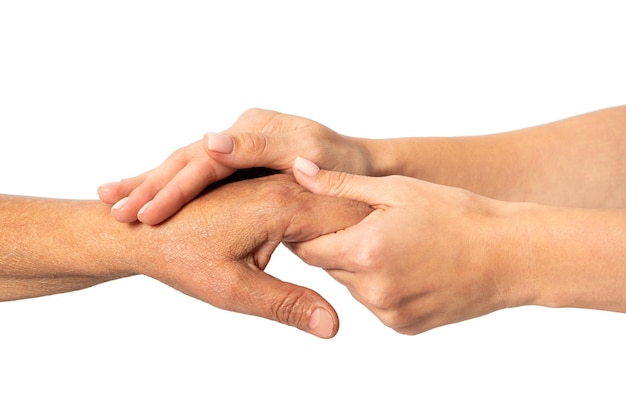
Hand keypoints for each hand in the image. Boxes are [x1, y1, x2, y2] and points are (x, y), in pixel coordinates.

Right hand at [98, 108, 372, 224]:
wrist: (357, 160)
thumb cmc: (341, 166)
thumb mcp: (310, 154)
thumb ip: (262, 150)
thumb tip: (212, 144)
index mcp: (256, 131)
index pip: (204, 161)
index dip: (173, 187)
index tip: (143, 210)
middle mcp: (241, 134)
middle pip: (185, 161)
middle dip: (149, 185)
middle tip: (113, 210)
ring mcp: (236, 147)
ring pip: (183, 165)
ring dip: (148, 183)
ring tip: (110, 199)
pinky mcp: (235, 161)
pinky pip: (193, 172)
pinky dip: (165, 183)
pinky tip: (135, 193)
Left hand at [130, 173, 371, 337]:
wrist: (139, 232)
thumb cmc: (181, 258)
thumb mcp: (235, 290)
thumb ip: (288, 304)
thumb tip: (333, 326)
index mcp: (281, 205)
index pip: (346, 217)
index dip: (368, 239)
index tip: (390, 257)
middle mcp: (278, 187)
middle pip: (336, 205)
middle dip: (358, 229)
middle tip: (382, 252)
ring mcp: (268, 184)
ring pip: (318, 201)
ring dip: (337, 222)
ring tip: (355, 248)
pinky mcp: (258, 190)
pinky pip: (298, 201)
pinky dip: (313, 219)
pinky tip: (318, 240)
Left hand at [288, 158, 509, 334]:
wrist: (510, 255)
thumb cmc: (456, 213)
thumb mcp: (396, 189)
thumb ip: (340, 184)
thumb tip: (298, 169)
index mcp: (364, 253)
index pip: (307, 249)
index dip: (310, 232)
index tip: (320, 218)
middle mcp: (371, 290)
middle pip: (329, 267)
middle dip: (340, 246)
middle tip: (369, 225)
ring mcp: (389, 313)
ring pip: (353, 286)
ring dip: (361, 267)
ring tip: (397, 244)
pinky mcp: (404, 327)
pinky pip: (377, 304)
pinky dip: (383, 286)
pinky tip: (410, 267)